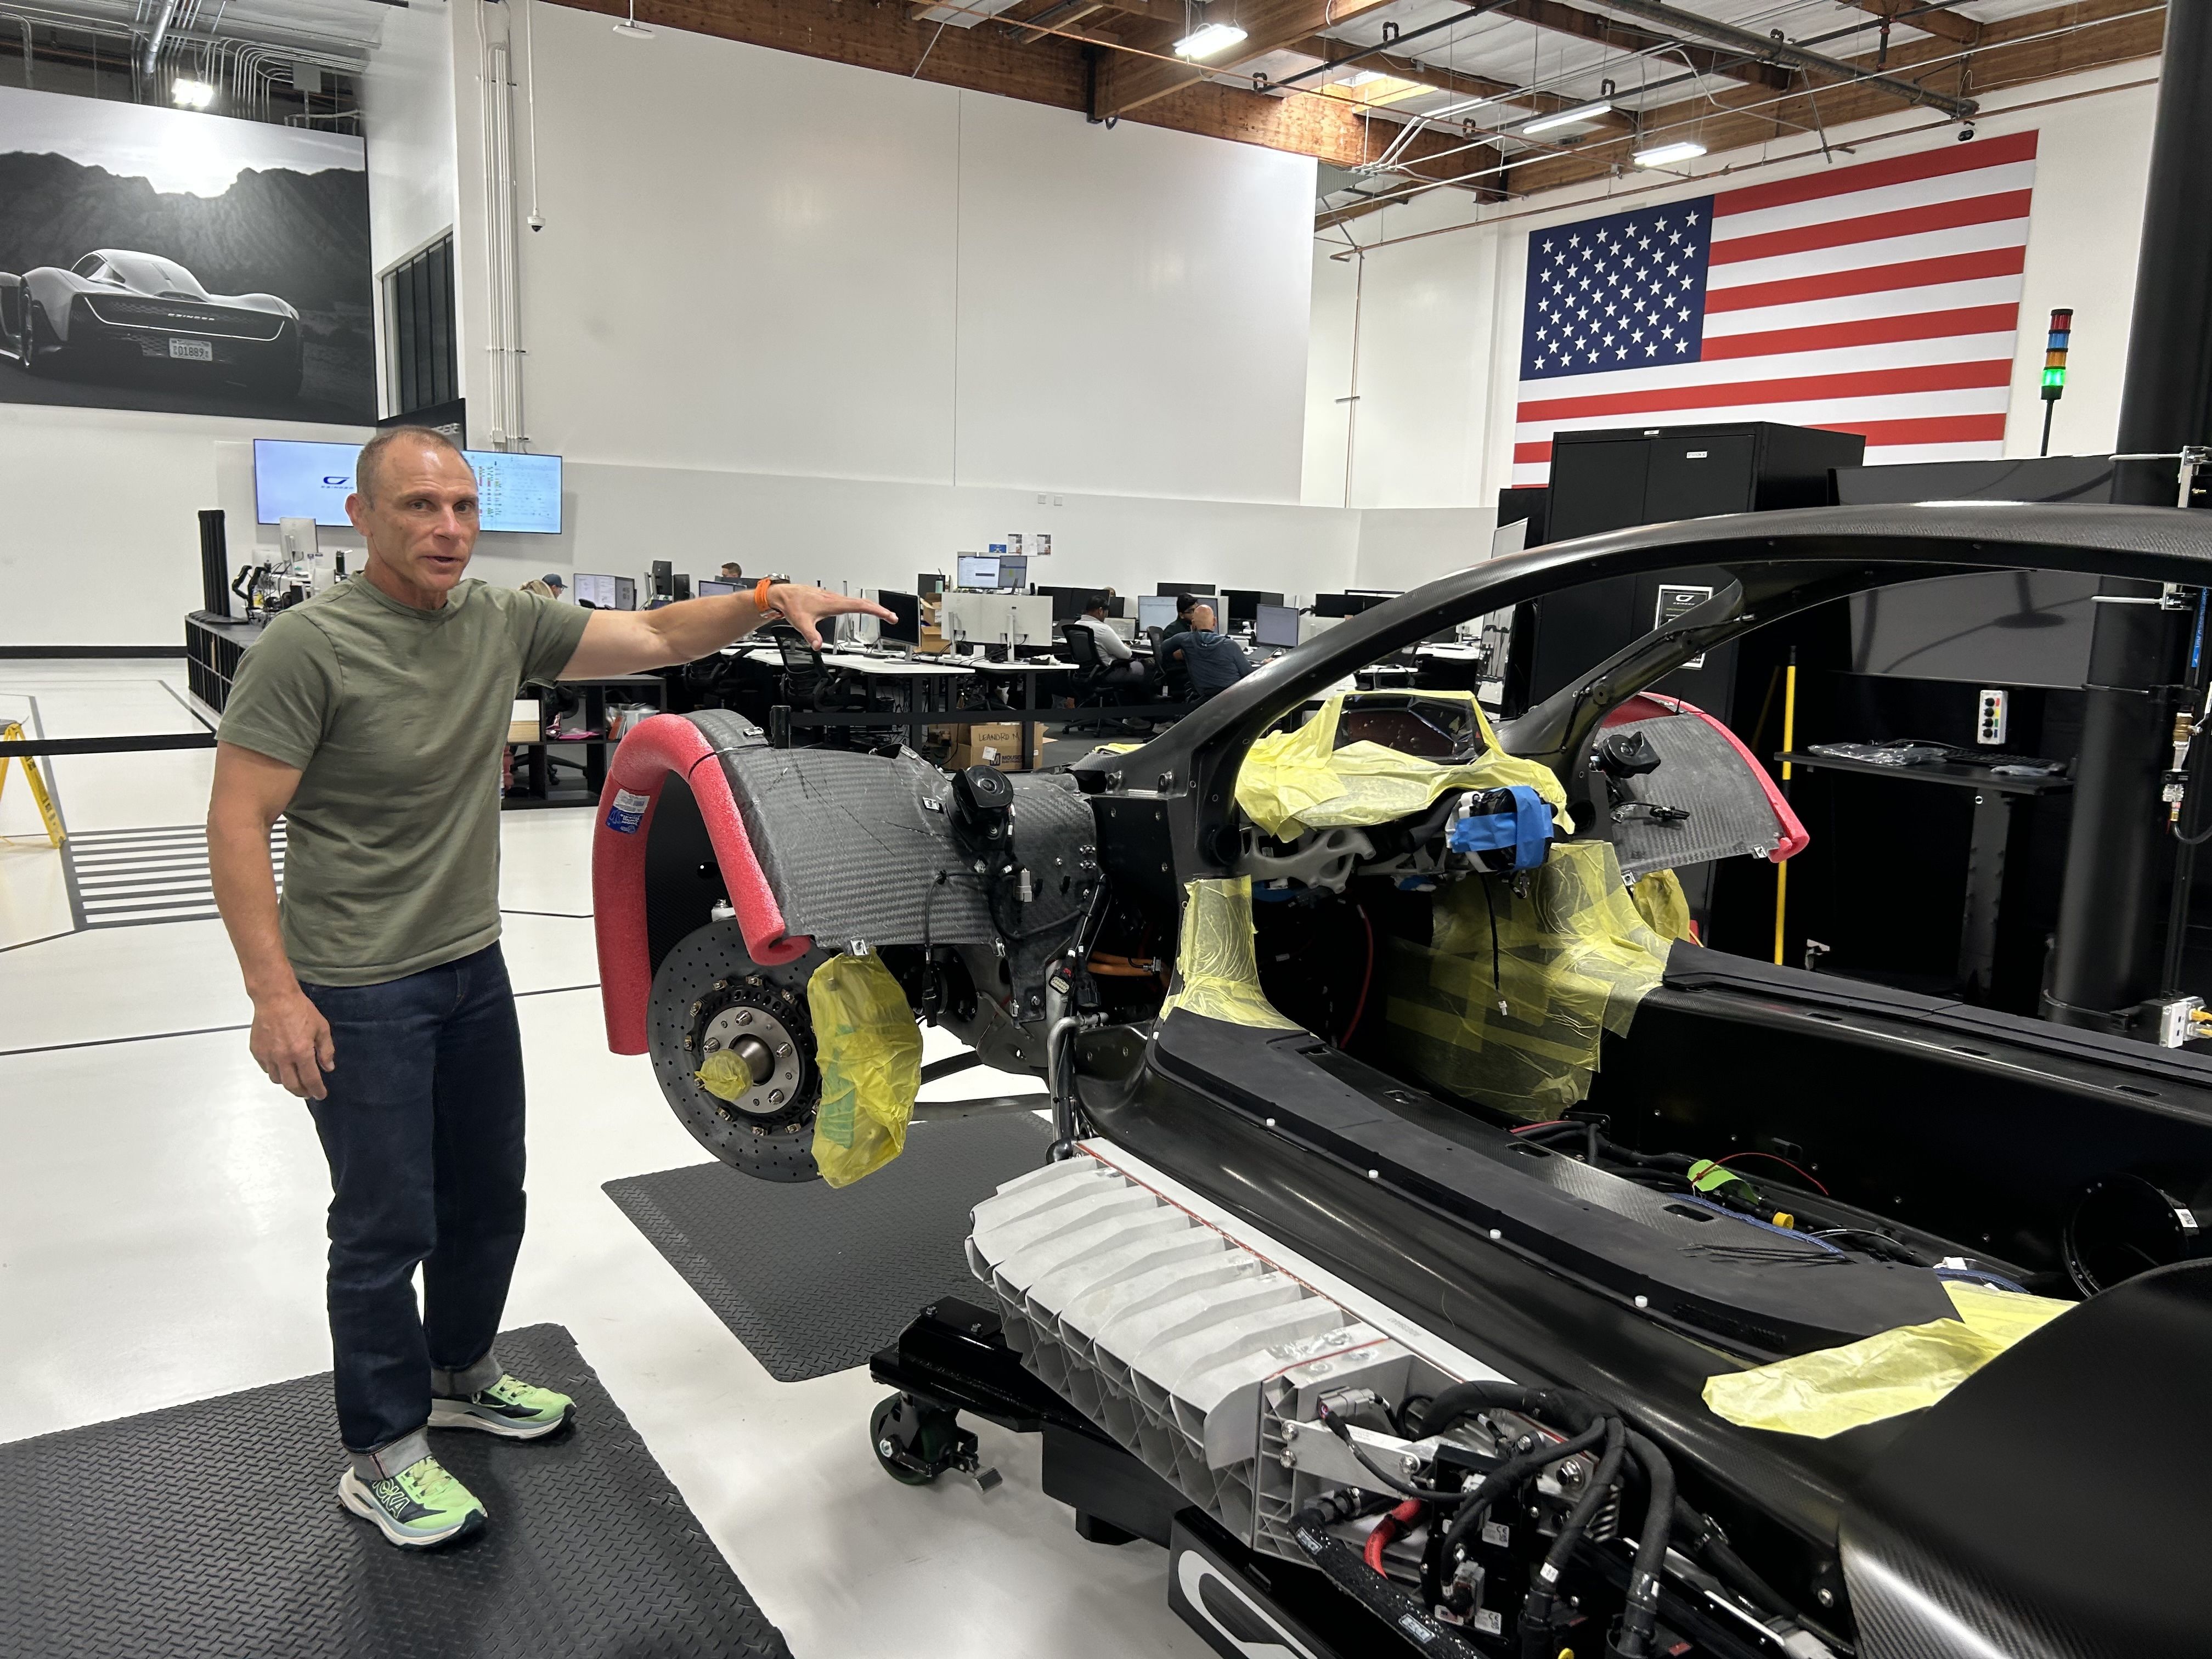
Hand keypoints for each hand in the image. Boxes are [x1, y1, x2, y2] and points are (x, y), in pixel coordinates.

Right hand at [251, 988, 334, 1099]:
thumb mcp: (321, 1028)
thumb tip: (328, 1067)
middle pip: (292, 1085)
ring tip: (295, 1078)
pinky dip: (274, 1070)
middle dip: (302, 1092)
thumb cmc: (299, 1009)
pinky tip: (281, 1066)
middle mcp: (283, 1057)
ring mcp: (268, 1055)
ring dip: (287, 1082)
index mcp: (301, 1052)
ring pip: (277, 1079)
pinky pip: (266, 1068)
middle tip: (308, 1092)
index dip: (317, 1090)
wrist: (275, 998)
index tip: (320, 1095)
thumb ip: (326, 1050)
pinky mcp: (257, 1051)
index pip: (310, 1080)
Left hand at [768, 583, 895, 648]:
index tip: (889, 615)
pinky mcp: (830, 599)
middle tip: (892, 617)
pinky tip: (861, 609)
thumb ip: (810, 635)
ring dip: (872, 607)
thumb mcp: (801, 623)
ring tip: (882, 614)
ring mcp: (833, 598)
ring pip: (857, 601)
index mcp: (833, 603)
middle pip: (863, 602)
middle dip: (880, 609)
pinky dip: (861, 605)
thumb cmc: (793, 604)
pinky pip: (850, 602)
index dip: (877, 611)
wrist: (784, 594)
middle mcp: (835, 599)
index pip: (860, 606)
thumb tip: (817, 646)